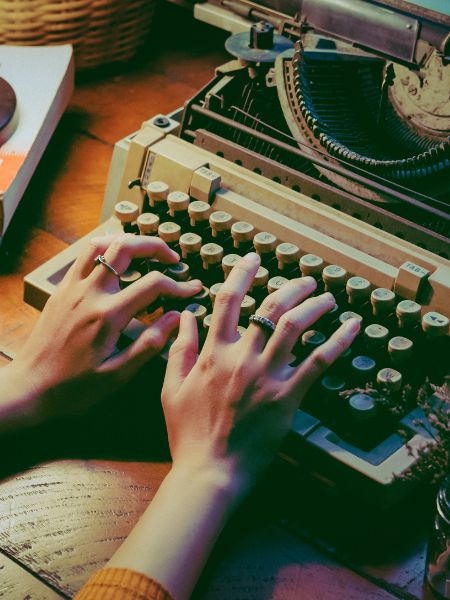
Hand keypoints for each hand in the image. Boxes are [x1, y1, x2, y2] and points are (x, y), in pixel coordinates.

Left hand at [1, 233, 201, 427]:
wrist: (30, 387)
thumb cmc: (74, 387)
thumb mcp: (117, 375)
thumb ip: (149, 344)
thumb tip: (175, 318)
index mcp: (108, 315)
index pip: (153, 285)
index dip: (178, 285)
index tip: (192, 290)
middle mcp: (89, 293)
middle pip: (125, 248)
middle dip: (155, 247)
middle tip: (172, 259)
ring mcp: (72, 288)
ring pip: (101, 244)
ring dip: (127, 242)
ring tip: (145, 252)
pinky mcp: (61, 290)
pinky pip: (83, 256)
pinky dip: (104, 250)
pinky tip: (115, 263)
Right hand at [162, 252, 359, 499]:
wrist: (209, 471)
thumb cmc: (188, 432)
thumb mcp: (171, 387)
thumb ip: (179, 348)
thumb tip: (185, 316)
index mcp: (213, 352)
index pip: (228, 300)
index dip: (241, 273)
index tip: (253, 258)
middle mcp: (242, 357)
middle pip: (270, 308)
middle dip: (290, 287)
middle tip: (305, 279)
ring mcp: (266, 377)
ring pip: (295, 327)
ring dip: (314, 305)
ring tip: (327, 295)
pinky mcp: (287, 398)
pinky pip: (317, 364)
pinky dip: (336, 342)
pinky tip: (350, 327)